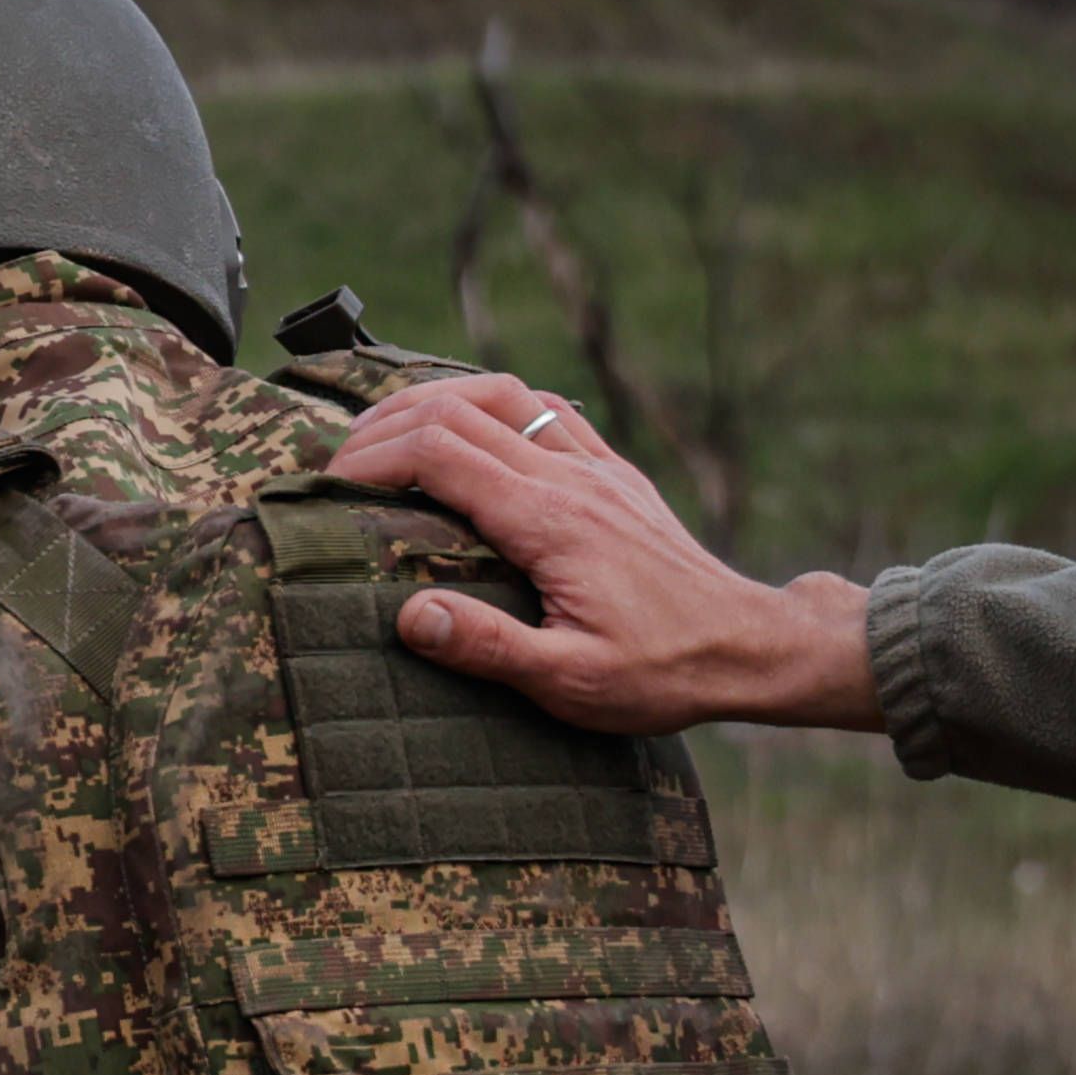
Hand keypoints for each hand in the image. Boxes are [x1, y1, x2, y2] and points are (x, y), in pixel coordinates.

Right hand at [323, 377, 881, 733]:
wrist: (749, 646)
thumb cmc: (661, 672)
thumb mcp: (568, 680)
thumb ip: (486, 646)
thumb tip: (409, 616)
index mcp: (549, 521)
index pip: (440, 452)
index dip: (372, 458)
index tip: (327, 486)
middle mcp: (571, 478)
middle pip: (457, 410)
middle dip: (383, 425)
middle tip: (336, 463)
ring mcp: (595, 468)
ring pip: (501, 393)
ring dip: (433, 400)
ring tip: (385, 431)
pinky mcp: (614, 474)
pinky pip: (545, 409)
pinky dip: (490, 404)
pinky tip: (468, 427)